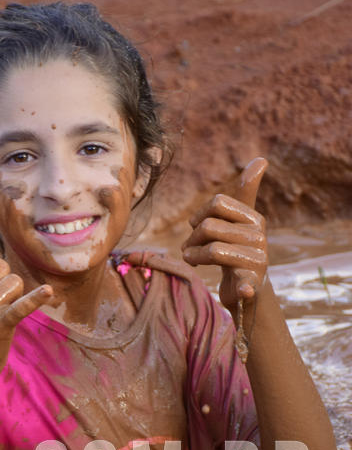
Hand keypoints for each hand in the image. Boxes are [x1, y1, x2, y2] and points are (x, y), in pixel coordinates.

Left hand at [181, 157, 267, 309]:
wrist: (249, 289)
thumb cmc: (238, 249)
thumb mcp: (240, 221)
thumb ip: (246, 192)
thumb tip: (261, 159)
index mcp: (255, 218)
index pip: (218, 203)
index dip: (198, 215)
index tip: (194, 225)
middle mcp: (259, 237)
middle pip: (209, 226)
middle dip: (191, 238)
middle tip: (187, 249)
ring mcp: (258, 260)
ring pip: (213, 249)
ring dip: (192, 256)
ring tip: (189, 259)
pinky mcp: (252, 284)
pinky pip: (247, 283)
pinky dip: (244, 288)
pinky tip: (243, 290)